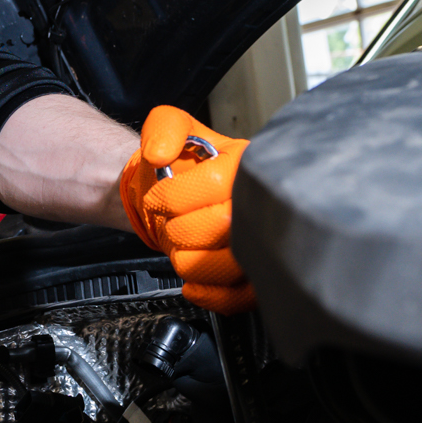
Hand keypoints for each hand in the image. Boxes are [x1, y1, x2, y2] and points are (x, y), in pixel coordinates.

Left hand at [118, 106, 255, 314]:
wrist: (182, 193)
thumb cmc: (183, 163)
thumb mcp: (170, 126)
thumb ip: (162, 128)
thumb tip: (158, 154)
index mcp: (247, 162)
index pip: (216, 183)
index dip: (175, 195)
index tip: (157, 198)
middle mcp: (262, 201)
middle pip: (223, 226)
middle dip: (180, 228)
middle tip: (169, 223)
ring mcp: (264, 240)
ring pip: (230, 264)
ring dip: (189, 259)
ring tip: (180, 245)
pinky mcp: (257, 274)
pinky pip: (240, 296)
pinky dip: (208, 293)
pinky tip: (192, 280)